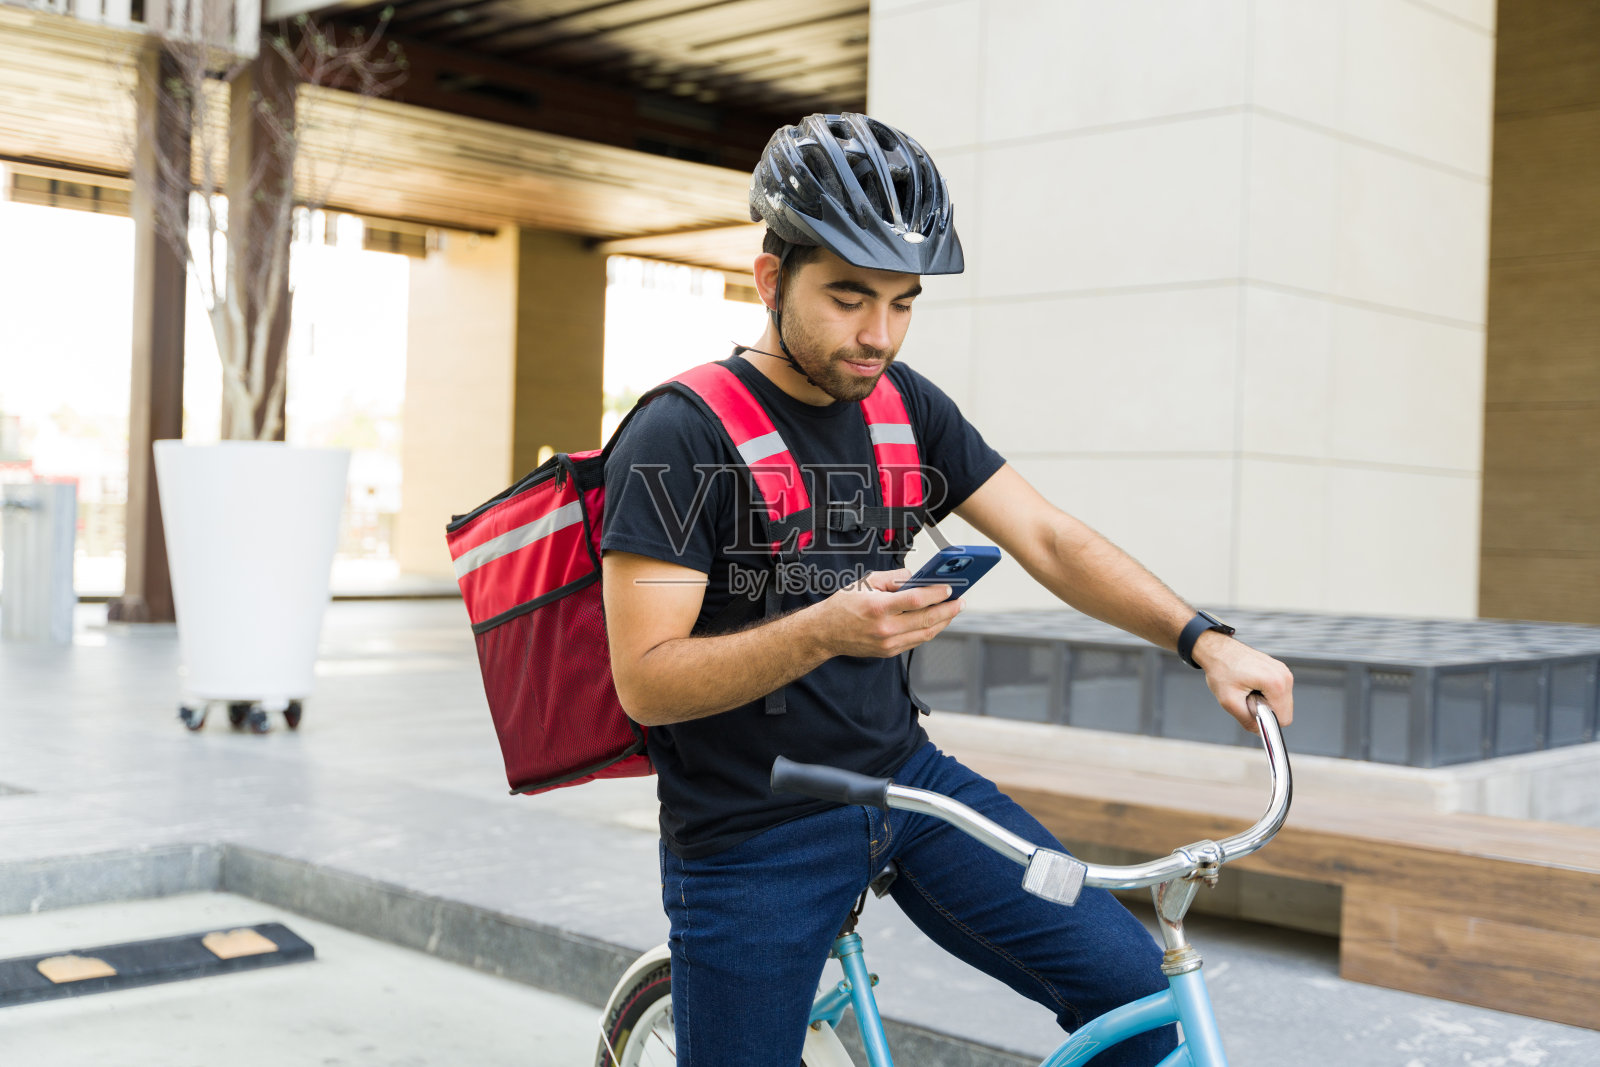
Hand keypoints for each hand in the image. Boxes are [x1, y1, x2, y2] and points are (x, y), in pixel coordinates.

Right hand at [809, 568, 964, 658]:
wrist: (825, 633)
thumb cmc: (845, 604)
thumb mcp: (866, 582)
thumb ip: (894, 578)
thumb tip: (917, 577)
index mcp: (878, 607)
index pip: (916, 600)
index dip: (936, 594)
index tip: (950, 588)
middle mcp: (885, 628)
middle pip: (926, 620)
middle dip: (948, 610)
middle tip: (961, 601)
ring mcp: (888, 643)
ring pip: (925, 634)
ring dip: (943, 622)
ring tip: (953, 610)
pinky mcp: (889, 652)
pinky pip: (916, 641)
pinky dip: (929, 630)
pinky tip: (937, 621)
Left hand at [1192, 631, 1293, 732]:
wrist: (1217, 649)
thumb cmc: (1221, 670)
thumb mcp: (1229, 701)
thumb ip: (1246, 720)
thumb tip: (1259, 732)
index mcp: (1276, 684)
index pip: (1283, 719)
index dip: (1266, 721)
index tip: (1250, 711)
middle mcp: (1285, 676)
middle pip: (1284, 711)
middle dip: (1265, 711)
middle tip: (1246, 698)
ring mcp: (1283, 671)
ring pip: (1281, 702)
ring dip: (1265, 702)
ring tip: (1247, 690)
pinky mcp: (1279, 670)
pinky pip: (1278, 693)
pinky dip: (1265, 694)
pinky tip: (1250, 684)